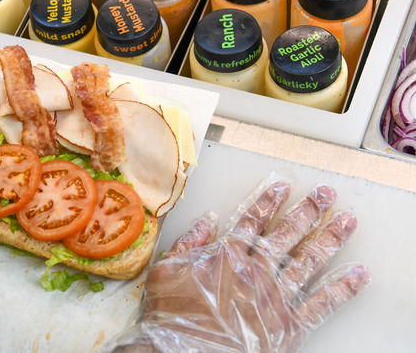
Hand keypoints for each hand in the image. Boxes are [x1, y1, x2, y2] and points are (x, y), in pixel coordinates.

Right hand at [112, 179, 370, 352]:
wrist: (184, 352)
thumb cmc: (172, 315)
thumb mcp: (166, 270)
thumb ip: (189, 243)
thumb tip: (208, 220)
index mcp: (227, 256)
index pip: (253, 221)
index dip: (269, 202)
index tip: (283, 187)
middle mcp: (257, 271)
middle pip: (287, 234)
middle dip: (308, 211)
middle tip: (325, 193)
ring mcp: (275, 297)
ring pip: (309, 261)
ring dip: (329, 238)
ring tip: (346, 220)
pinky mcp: (289, 324)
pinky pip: (321, 304)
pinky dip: (342, 288)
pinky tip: (357, 274)